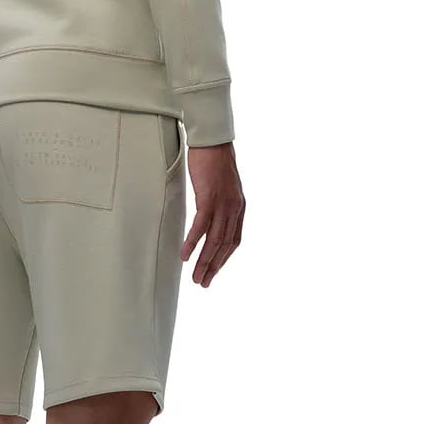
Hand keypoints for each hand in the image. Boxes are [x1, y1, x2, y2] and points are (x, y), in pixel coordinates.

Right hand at [181, 143, 244, 287]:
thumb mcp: (220, 187)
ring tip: (195, 277)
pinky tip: (185, 256)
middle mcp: (234, 209)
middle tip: (202, 283)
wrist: (213, 140)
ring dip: (204, 262)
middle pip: (224, 246)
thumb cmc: (213, 161)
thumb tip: (209, 216)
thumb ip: (218, 204)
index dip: (222, 260)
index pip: (233, 241)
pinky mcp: (209, 198)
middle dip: (213, 267)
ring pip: (214, 241)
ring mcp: (223, 204)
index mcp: (238, 208)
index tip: (212, 272)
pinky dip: (193, 243)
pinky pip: (201, 227)